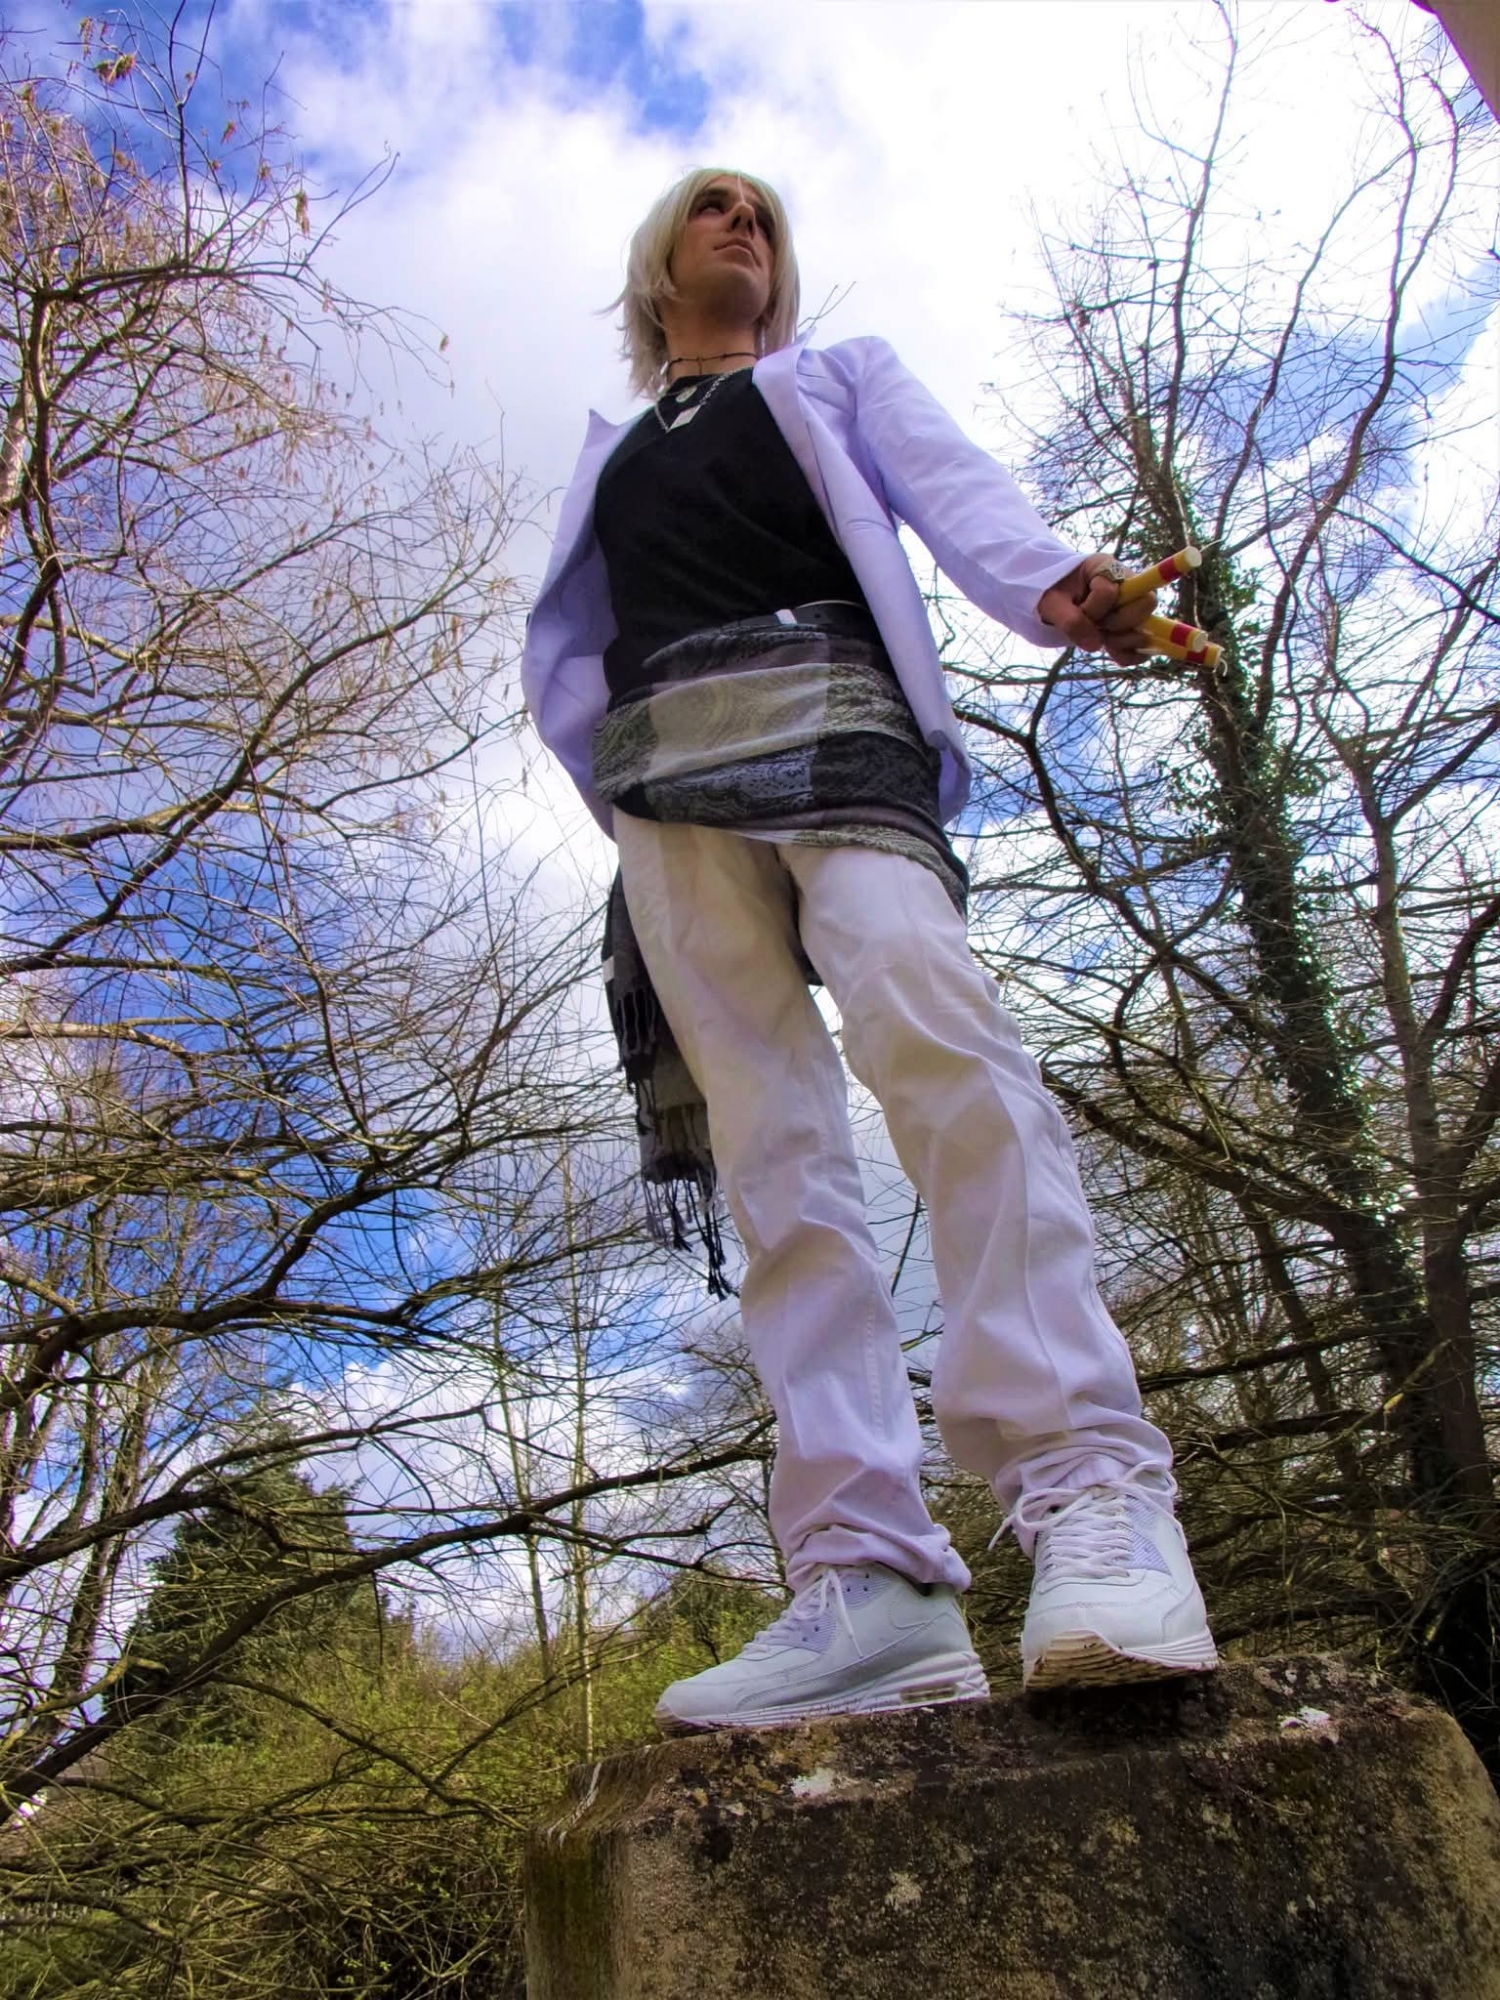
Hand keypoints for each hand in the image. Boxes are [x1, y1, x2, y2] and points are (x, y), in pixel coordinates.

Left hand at [1036, 555, 1155, 666]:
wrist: (1052, 600)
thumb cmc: (1050, 593)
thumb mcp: (1052, 604)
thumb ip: (1070, 621)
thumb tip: (1096, 645)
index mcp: (1104, 567)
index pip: (1111, 591)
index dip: (1095, 609)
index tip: (1077, 609)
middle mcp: (1126, 583)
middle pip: (1146, 604)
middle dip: (1118, 623)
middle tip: (1096, 627)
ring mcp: (1132, 605)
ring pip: (1146, 626)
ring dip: (1122, 640)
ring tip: (1100, 638)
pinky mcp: (1132, 626)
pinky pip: (1143, 645)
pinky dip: (1129, 654)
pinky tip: (1112, 652)